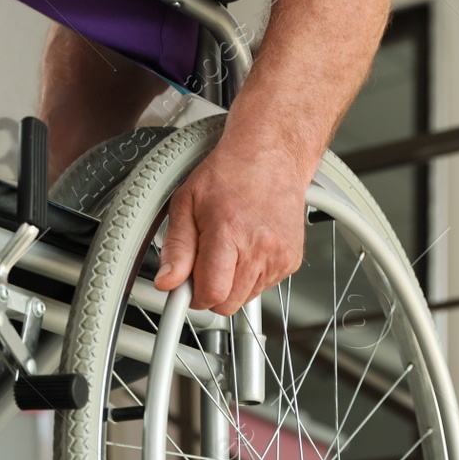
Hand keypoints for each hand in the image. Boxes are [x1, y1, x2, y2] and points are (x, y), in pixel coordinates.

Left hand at [153, 137, 308, 316]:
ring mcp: (279, 256)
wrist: (272, 155)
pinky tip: (247, 248)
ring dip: (231, 284)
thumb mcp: (186, 202)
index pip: (212, 294)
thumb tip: (167, 282)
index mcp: (229, 232)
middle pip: (227, 304)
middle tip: (205, 261)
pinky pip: (262, 288)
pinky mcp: (291, 261)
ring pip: (244, 299)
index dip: (193, 296)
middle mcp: (259, 248)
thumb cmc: (229, 173)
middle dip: (211, 290)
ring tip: (229, 248)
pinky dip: (250, 276)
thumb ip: (176, 247)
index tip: (187, 286)